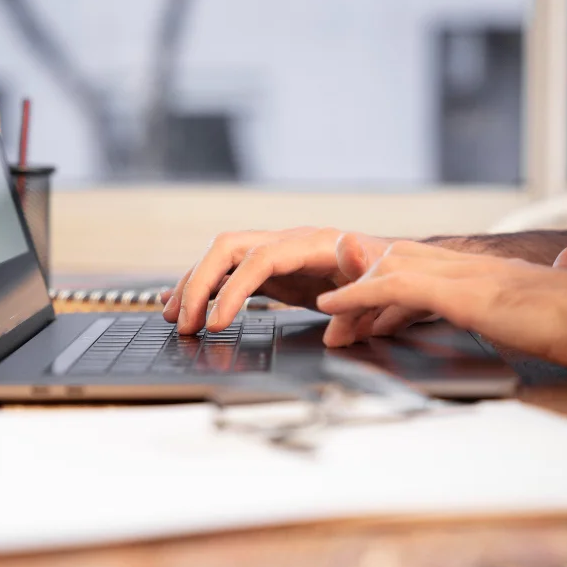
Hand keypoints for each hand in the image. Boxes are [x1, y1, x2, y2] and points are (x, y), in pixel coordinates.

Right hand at [160, 228, 391, 333]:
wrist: (390, 268)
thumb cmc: (386, 276)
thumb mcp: (383, 276)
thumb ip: (364, 268)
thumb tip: (348, 247)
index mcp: (311, 244)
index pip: (258, 260)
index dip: (233, 290)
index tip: (216, 323)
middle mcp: (286, 242)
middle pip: (226, 249)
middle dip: (199, 285)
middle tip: (185, 324)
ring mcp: (274, 253)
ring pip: (220, 258)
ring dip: (194, 286)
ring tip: (176, 320)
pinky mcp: (270, 270)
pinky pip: (227, 273)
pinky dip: (203, 287)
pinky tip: (180, 301)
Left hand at [332, 241, 566, 344]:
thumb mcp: (547, 306)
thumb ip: (543, 286)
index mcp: (486, 271)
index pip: (424, 270)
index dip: (389, 287)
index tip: (367, 313)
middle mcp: (469, 266)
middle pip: (398, 264)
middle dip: (361, 289)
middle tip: (334, 317)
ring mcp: (462, 274)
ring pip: (389, 269)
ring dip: (353, 297)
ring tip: (327, 322)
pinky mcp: (460, 291)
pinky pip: (394, 285)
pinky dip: (359, 295)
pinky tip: (335, 309)